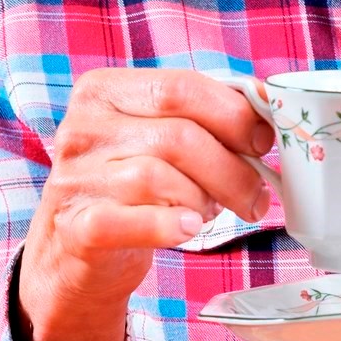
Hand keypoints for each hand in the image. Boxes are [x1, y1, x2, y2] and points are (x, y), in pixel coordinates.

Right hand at [17, 69, 272, 340]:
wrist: (75, 252)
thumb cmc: (132, 189)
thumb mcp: (156, 141)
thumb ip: (201, 120)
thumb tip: (266, 112)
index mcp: (103, 91)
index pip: (181, 88)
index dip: (234, 114)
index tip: (264, 141)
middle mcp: (83, 129)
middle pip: (178, 136)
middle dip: (233, 169)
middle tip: (256, 196)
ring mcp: (75, 178)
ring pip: (159, 177)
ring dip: (203, 200)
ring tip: (210, 214)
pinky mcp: (75, 227)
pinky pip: (133, 221)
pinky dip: (170, 225)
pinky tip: (189, 228)